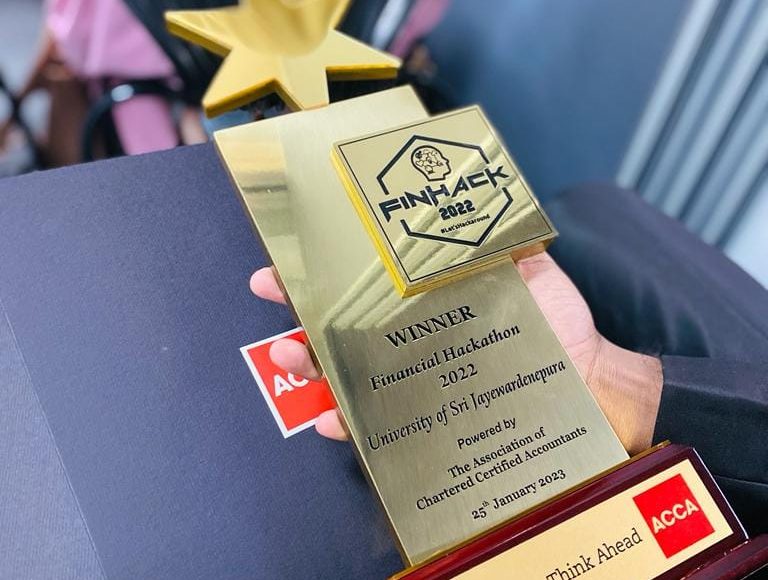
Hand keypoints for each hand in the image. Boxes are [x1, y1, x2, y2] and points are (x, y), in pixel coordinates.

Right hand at [250, 253, 662, 453]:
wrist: (586, 377)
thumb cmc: (556, 320)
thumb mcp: (524, 266)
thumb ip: (492, 239)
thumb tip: (469, 194)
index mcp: (422, 297)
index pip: (359, 280)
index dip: (315, 273)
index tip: (279, 266)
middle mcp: (410, 336)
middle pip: (340, 329)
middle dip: (300, 320)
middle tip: (280, 315)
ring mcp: (413, 379)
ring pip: (347, 375)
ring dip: (312, 369)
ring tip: (296, 359)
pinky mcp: (424, 418)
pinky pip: (377, 425)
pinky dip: (350, 425)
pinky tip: (333, 419)